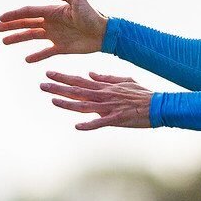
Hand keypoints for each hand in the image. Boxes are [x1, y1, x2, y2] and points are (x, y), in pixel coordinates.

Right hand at [0, 0, 107, 62]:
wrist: (105, 33)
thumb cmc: (92, 14)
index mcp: (52, 11)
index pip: (28, 12)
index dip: (14, 15)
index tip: (1, 18)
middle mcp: (51, 23)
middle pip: (25, 24)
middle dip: (9, 26)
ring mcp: (55, 35)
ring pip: (31, 37)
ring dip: (17, 38)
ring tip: (3, 42)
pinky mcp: (62, 48)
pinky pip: (45, 52)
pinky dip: (36, 56)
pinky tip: (27, 59)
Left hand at [38, 70, 152, 129]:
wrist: (158, 106)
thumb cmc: (141, 94)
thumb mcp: (124, 80)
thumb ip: (106, 78)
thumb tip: (90, 73)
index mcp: (105, 87)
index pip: (79, 81)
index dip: (63, 77)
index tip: (48, 73)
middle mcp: (104, 96)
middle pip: (77, 91)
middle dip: (59, 88)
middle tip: (42, 85)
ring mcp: (109, 108)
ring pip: (84, 106)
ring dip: (68, 103)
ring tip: (52, 100)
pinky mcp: (116, 120)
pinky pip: (101, 123)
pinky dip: (89, 124)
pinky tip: (77, 126)